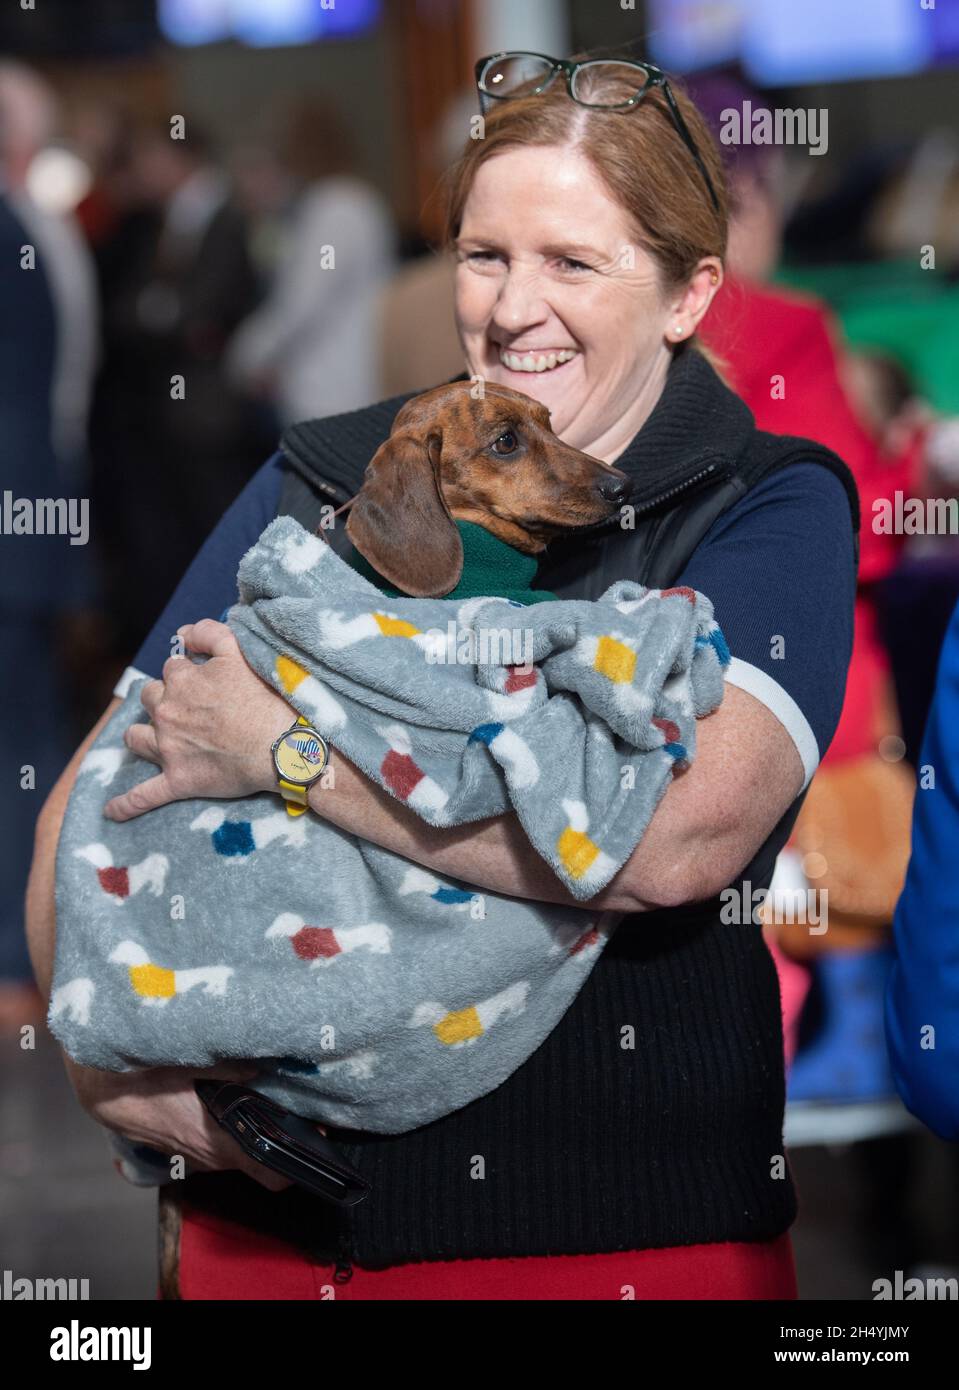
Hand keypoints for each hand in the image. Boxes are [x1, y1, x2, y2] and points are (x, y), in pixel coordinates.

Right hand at [66, 1056, 296, 1189]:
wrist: (93, 1082)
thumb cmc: (139, 1070)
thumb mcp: (186, 1058)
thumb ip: (230, 1063)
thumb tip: (267, 1061)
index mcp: (214, 1139)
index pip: (270, 1172)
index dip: (300, 1157)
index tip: (319, 1132)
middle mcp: (205, 1154)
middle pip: (257, 1156)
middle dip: (280, 1133)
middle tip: (299, 1096)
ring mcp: (189, 1152)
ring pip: (233, 1146)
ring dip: (251, 1125)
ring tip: (272, 1090)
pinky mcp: (177, 1140)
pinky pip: (212, 1137)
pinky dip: (226, 1120)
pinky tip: (232, 1090)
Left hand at [104, 619, 291, 821]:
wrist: (282, 746)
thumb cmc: (265, 698)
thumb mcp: (239, 651)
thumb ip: (208, 633)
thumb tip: (182, 633)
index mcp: (181, 681)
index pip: (172, 668)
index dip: (189, 674)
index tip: (206, 682)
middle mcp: (167, 712)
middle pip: (149, 698)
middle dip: (163, 699)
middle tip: (190, 708)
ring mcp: (169, 748)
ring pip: (136, 738)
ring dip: (142, 735)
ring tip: (154, 737)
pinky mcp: (178, 780)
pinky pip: (144, 795)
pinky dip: (127, 804)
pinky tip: (111, 811)